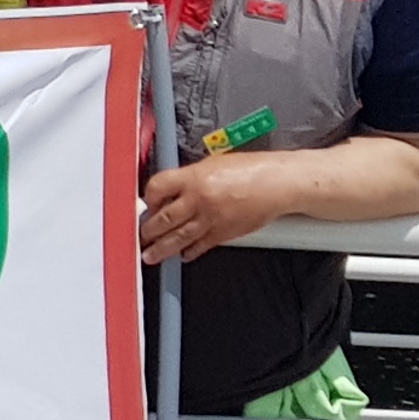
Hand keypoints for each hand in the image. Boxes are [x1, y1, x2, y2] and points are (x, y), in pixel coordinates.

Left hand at [138, 153, 288, 267]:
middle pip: (164, 218)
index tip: (145, 205)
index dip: (148, 198)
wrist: (278, 184)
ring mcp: (211, 218)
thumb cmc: (249, 169)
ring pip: (179, 237)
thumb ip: (188, 178)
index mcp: (192, 177)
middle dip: (148, 230)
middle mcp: (198, 199)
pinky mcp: (225, 233)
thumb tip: (171, 191)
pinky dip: (191, 251)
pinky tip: (183, 255)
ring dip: (162, 248)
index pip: (157, 188)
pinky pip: (202, 245)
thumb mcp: (211, 164)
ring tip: (150, 255)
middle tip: (140, 236)